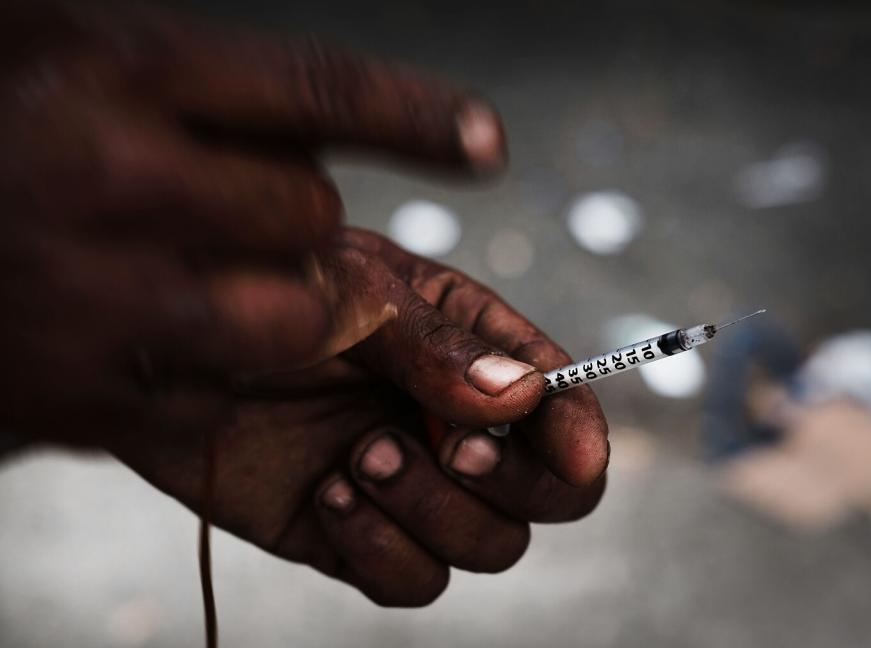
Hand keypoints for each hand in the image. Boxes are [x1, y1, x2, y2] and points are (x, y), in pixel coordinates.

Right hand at [0, 3, 503, 443]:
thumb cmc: (2, 111)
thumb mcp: (91, 52)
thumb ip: (208, 88)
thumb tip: (326, 132)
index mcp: (124, 70)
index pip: (315, 91)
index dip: (415, 117)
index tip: (486, 144)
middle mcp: (111, 177)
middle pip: (310, 217)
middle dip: (303, 222)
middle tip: (248, 214)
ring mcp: (92, 295)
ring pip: (289, 320)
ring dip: (282, 304)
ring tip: (213, 277)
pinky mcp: (76, 393)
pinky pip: (217, 395)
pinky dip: (212, 371)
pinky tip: (152, 332)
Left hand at [112, 229, 608, 605]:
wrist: (156, 350)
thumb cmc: (257, 293)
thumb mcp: (355, 296)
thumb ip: (442, 350)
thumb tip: (527, 398)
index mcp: (472, 350)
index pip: (563, 404)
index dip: (579, 435)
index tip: (573, 454)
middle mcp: (452, 422)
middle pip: (546, 496)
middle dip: (507, 481)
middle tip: (451, 445)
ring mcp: (409, 484)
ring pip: (487, 547)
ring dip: (436, 512)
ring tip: (361, 454)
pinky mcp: (356, 534)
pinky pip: (412, 582)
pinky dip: (382, 550)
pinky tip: (329, 493)